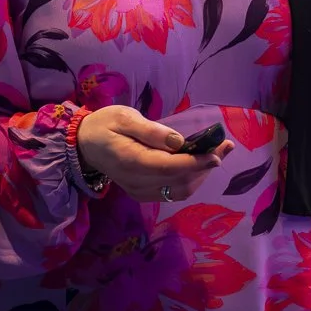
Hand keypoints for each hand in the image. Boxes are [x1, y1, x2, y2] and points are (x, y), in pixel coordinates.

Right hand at [77, 105, 233, 201]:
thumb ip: (151, 131)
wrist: (84, 145)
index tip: (218, 153)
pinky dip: (191, 180)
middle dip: (207, 165)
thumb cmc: (105, 125)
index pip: (170, 167)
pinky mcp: (144, 193)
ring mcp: (140, 191)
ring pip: (180, 190)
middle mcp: (137, 182)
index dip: (197, 163)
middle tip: (226, 146)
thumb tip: (179, 142)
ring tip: (220, 152)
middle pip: (180, 180)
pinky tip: (202, 164)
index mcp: (131, 162)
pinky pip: (173, 192)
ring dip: (203, 174)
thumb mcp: (124, 117)